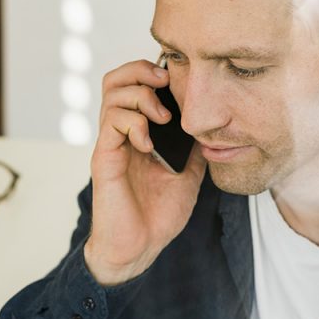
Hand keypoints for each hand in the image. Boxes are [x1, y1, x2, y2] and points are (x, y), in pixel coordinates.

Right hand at [84, 60, 206, 285]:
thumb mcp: (189, 174)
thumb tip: (214, 126)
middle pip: (116, 79)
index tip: (179, 80)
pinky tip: (148, 143)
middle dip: (142, 71)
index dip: (154, 71)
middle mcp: (121, 133)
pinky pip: (111, 123)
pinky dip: (133, 123)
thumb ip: (196, 148)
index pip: (135, 83)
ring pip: (112, 93)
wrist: (140, 247)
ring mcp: (111, 144)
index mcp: (139, 132)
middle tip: (165, 84)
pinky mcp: (104, 158)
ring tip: (161, 118)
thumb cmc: (159, 215)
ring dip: (141, 96)